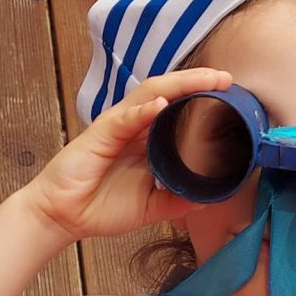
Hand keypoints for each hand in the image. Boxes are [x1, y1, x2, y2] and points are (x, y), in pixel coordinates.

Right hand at [22, 68, 232, 243]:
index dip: (202, 99)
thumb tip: (209, 198)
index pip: (178, 109)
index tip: (231, 96)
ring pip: (151, 95)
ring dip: (180, 84)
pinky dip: (144, 111)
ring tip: (206, 80)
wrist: (64, 216)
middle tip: (226, 78)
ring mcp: (117, 127)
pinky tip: (162, 105)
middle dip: (197, 82)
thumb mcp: (151, 207)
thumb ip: (178, 201)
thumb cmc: (102, 207)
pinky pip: (124, 118)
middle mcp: (134, 126)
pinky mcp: (100, 135)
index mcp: (146, 139)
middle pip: (169, 93)